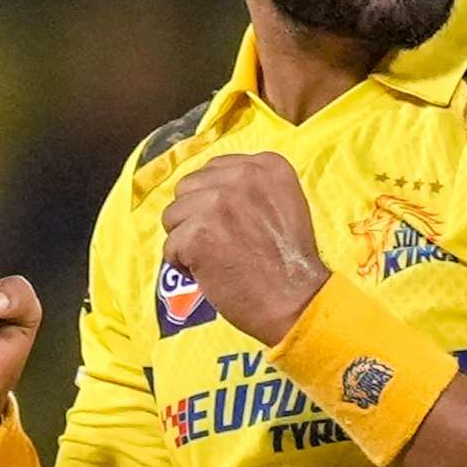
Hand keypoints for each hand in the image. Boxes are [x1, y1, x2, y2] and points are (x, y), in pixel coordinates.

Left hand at [161, 152, 329, 344]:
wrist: (296, 300)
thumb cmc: (291, 262)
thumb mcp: (285, 204)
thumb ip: (250, 189)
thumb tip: (209, 190)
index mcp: (267, 165)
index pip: (214, 170)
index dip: (213, 200)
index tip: (231, 225)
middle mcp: (243, 176)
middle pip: (188, 188)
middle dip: (194, 216)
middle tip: (219, 243)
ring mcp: (218, 203)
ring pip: (173, 215)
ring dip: (186, 241)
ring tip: (214, 259)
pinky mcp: (198, 232)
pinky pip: (170, 246)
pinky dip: (183, 265)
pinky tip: (208, 274)